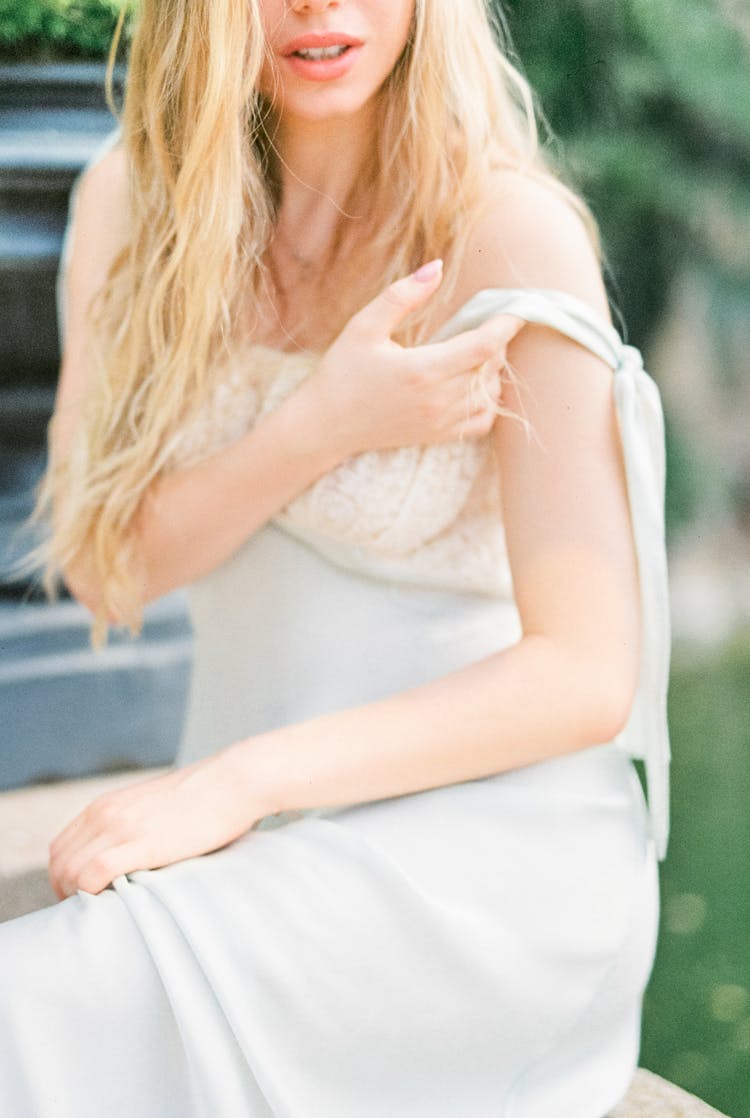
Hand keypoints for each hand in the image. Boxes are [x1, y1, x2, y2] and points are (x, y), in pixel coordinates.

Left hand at [47, 753, 264, 898]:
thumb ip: (133, 825)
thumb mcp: (154, 805)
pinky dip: (93, 893)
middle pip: (60, 863)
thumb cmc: (204, 798)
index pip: (60, 849)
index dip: (64, 878)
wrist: (232, 781)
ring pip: (71, 871)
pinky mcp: (142, 843)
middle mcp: (105, 814)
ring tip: (104, 910)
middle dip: (67, 892)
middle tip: (92, 910)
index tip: (84, 898)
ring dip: (79, 897)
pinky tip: (113, 902)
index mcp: (106, 805)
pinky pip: (94, 874)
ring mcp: (121, 827)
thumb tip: (130, 856)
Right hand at [305, 260, 525, 458]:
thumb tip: (437, 267)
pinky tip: (471, 385)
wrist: (325, 425)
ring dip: (492, 372)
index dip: (507, 324)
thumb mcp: (364, 326)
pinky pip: (482, 421)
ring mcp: (440, 422)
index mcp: (423, 368)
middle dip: (496, 343)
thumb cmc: (342, 372)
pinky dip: (487, 402)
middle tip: (482, 326)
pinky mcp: (438, 436)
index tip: (516, 308)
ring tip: (474, 354)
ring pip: (491, 395)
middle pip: (492, 368)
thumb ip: (402, 296)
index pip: (485, 345)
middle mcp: (438, 399)